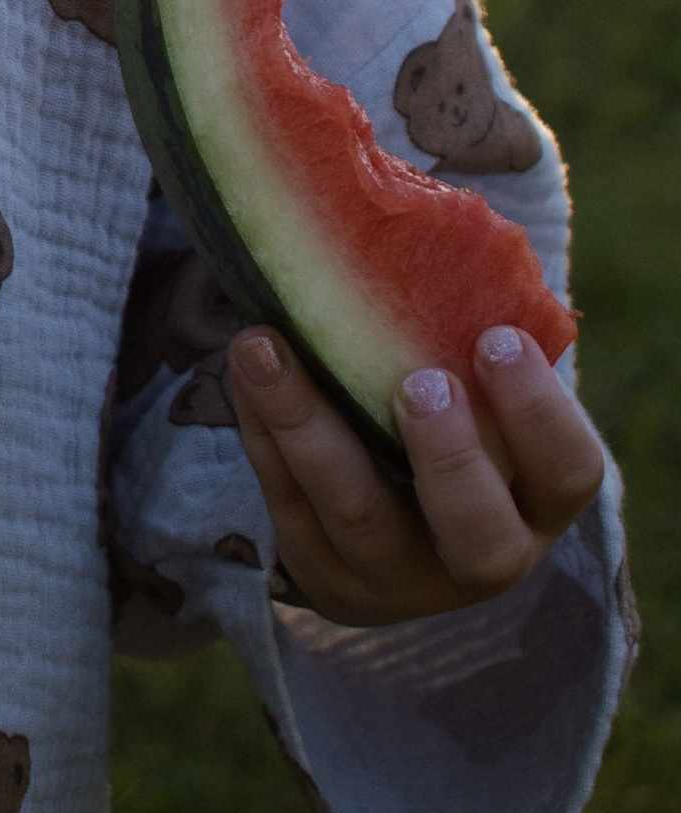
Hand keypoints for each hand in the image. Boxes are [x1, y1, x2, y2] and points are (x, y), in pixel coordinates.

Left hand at [228, 321, 605, 627]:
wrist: (398, 528)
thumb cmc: (455, 425)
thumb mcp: (482, 403)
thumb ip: (467, 352)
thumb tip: (415, 231)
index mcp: (540, 504)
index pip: (567, 472)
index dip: (537, 412)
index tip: (495, 337)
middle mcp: (484, 558)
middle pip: (478, 536)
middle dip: (447, 456)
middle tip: (417, 382)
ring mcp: (402, 581)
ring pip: (354, 516)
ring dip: (305, 424)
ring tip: (263, 346)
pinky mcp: (328, 579)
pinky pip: (290, 508)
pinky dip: (264, 433)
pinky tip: (245, 372)